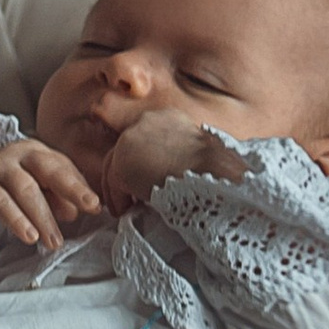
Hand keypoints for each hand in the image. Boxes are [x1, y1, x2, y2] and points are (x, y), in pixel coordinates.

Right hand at [0, 138, 102, 248]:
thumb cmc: (5, 186)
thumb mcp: (34, 189)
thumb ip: (56, 198)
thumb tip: (75, 212)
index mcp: (37, 152)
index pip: (63, 168)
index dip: (79, 187)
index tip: (96, 206)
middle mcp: (19, 153)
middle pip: (49, 171)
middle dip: (69, 192)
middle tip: (85, 215)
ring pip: (25, 189)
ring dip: (42, 216)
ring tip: (53, 240)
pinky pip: (0, 202)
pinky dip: (16, 220)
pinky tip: (28, 235)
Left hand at [107, 112, 244, 207]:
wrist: (213, 175)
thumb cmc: (214, 171)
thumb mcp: (197, 154)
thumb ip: (178, 157)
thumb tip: (170, 174)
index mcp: (169, 117)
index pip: (146, 137)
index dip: (144, 159)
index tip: (145, 178)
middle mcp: (148, 122)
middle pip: (126, 148)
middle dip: (126, 172)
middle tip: (130, 194)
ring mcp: (132, 140)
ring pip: (115, 165)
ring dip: (118, 189)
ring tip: (126, 207)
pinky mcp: (123, 163)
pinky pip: (114, 185)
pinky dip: (118, 200)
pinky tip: (125, 212)